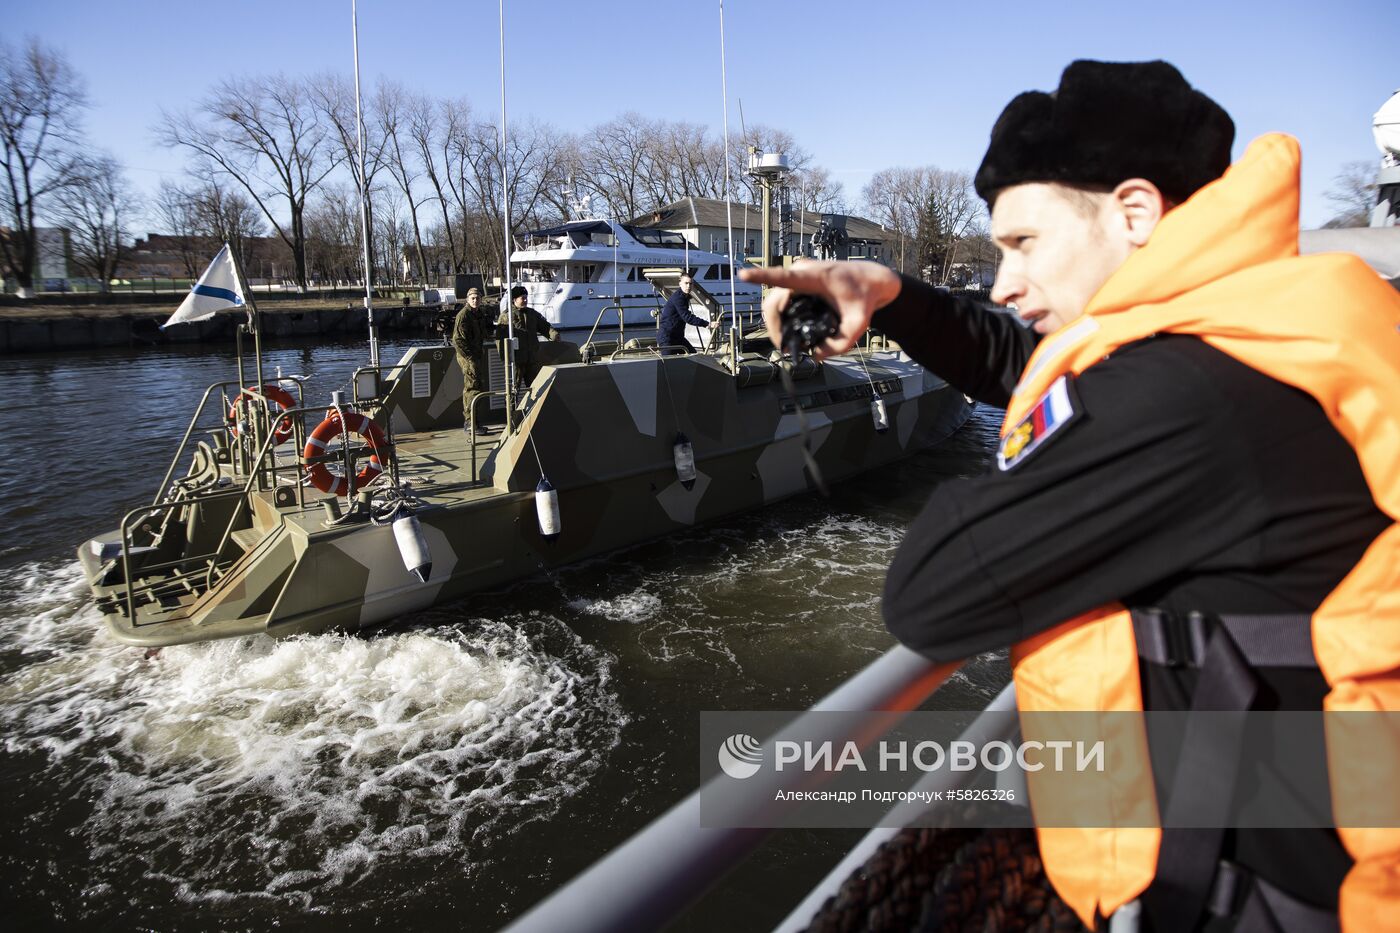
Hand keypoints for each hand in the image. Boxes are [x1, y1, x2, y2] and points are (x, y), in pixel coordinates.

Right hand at [740, 261, 900, 358]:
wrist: (873, 280)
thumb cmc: (866, 296)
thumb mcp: (858, 325)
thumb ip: (839, 344)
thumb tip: (815, 356)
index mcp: (816, 277)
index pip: (784, 277)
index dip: (762, 277)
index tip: (743, 275)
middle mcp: (803, 272)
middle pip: (774, 301)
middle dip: (774, 327)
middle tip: (785, 348)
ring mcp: (799, 275)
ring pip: (774, 301)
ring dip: (776, 323)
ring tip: (787, 343)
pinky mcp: (799, 281)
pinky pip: (780, 299)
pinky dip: (781, 316)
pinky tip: (791, 330)